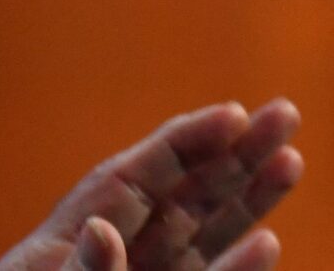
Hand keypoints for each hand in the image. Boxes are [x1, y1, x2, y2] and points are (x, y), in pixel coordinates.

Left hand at [0, 99, 303, 270]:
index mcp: (75, 236)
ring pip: (207, 234)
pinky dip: (239, 267)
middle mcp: (118, 254)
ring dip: (250, 199)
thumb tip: (104, 227)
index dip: (184, 141)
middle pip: (184, 194)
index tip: (230, 112)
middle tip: (283, 113)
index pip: (137, 175)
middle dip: (233, 153)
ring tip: (292, 159)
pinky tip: (271, 241)